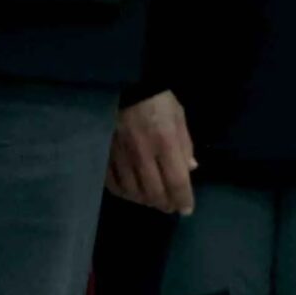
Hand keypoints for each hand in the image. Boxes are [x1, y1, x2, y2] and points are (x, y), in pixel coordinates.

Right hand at [106, 91, 196, 214]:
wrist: (122, 85)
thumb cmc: (155, 99)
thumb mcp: (178, 115)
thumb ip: (185, 144)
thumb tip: (190, 169)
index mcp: (165, 141)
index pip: (176, 181)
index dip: (183, 199)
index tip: (186, 210)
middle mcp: (143, 153)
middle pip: (154, 192)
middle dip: (165, 204)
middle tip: (170, 206)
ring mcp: (121, 156)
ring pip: (133, 192)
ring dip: (145, 201)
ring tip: (152, 200)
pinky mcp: (105, 155)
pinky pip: (113, 183)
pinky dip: (124, 193)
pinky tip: (131, 192)